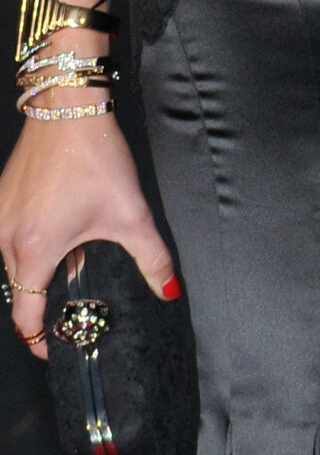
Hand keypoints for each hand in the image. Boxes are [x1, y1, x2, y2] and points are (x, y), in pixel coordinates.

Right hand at [0, 114, 178, 358]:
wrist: (68, 108)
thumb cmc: (96, 159)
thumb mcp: (131, 214)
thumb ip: (152, 258)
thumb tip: (168, 290)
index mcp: (33, 250)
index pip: (24, 314)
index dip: (38, 337)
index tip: (53, 346)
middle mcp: (6, 237)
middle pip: (18, 288)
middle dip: (43, 300)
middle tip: (72, 304)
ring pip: (11, 261)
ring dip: (36, 268)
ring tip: (70, 262)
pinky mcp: (0, 197)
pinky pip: (8, 235)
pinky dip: (29, 242)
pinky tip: (59, 229)